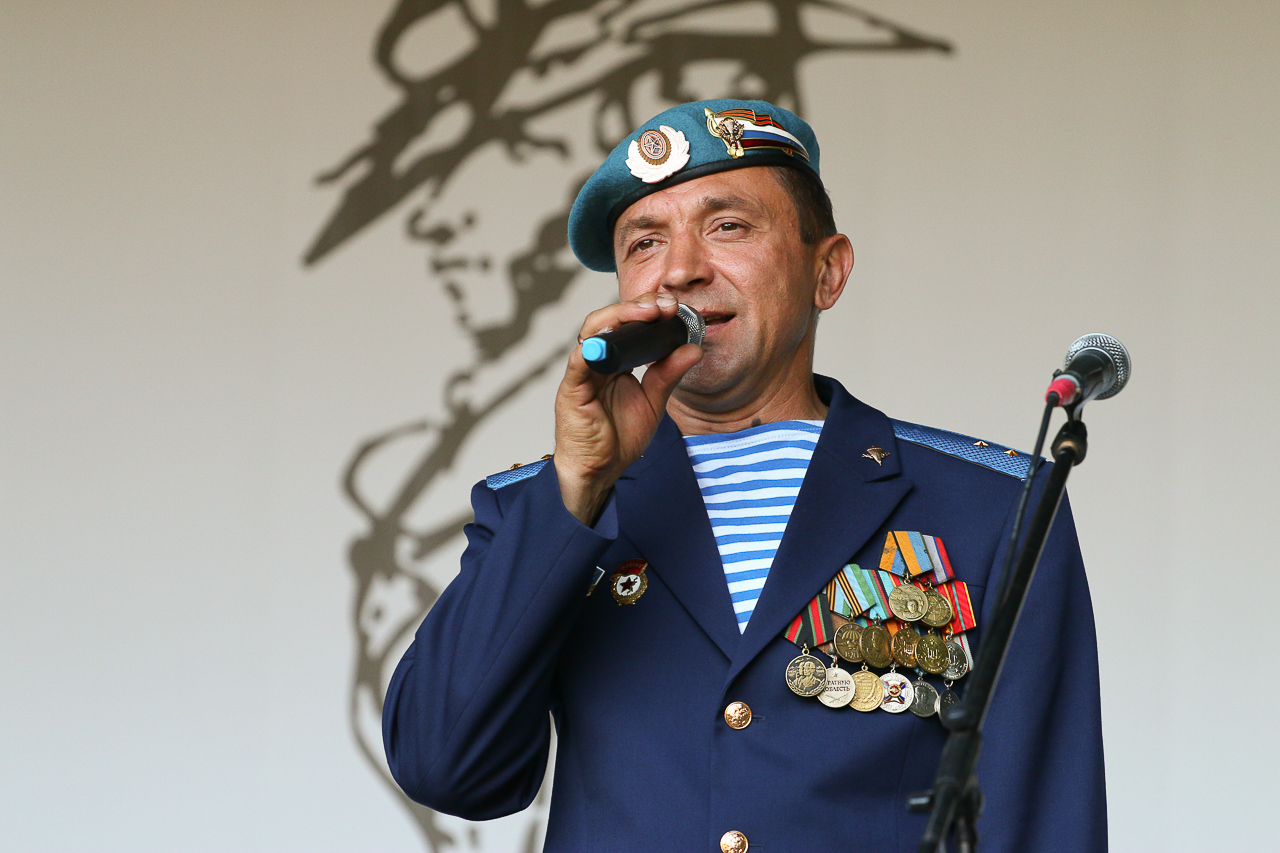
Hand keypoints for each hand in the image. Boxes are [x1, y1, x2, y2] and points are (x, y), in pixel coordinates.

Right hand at [554, 293, 701, 523]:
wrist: (600, 471)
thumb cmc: (618, 438)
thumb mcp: (653, 402)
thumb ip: (669, 374)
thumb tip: (693, 349)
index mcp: (616, 362)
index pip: (628, 325)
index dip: (648, 311)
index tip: (673, 307)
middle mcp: (598, 361)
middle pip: (610, 320)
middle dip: (636, 307)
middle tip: (663, 305)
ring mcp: (583, 373)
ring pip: (593, 332)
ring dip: (618, 317)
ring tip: (646, 313)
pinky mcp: (572, 389)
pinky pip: (579, 362)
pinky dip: (592, 348)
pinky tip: (611, 340)